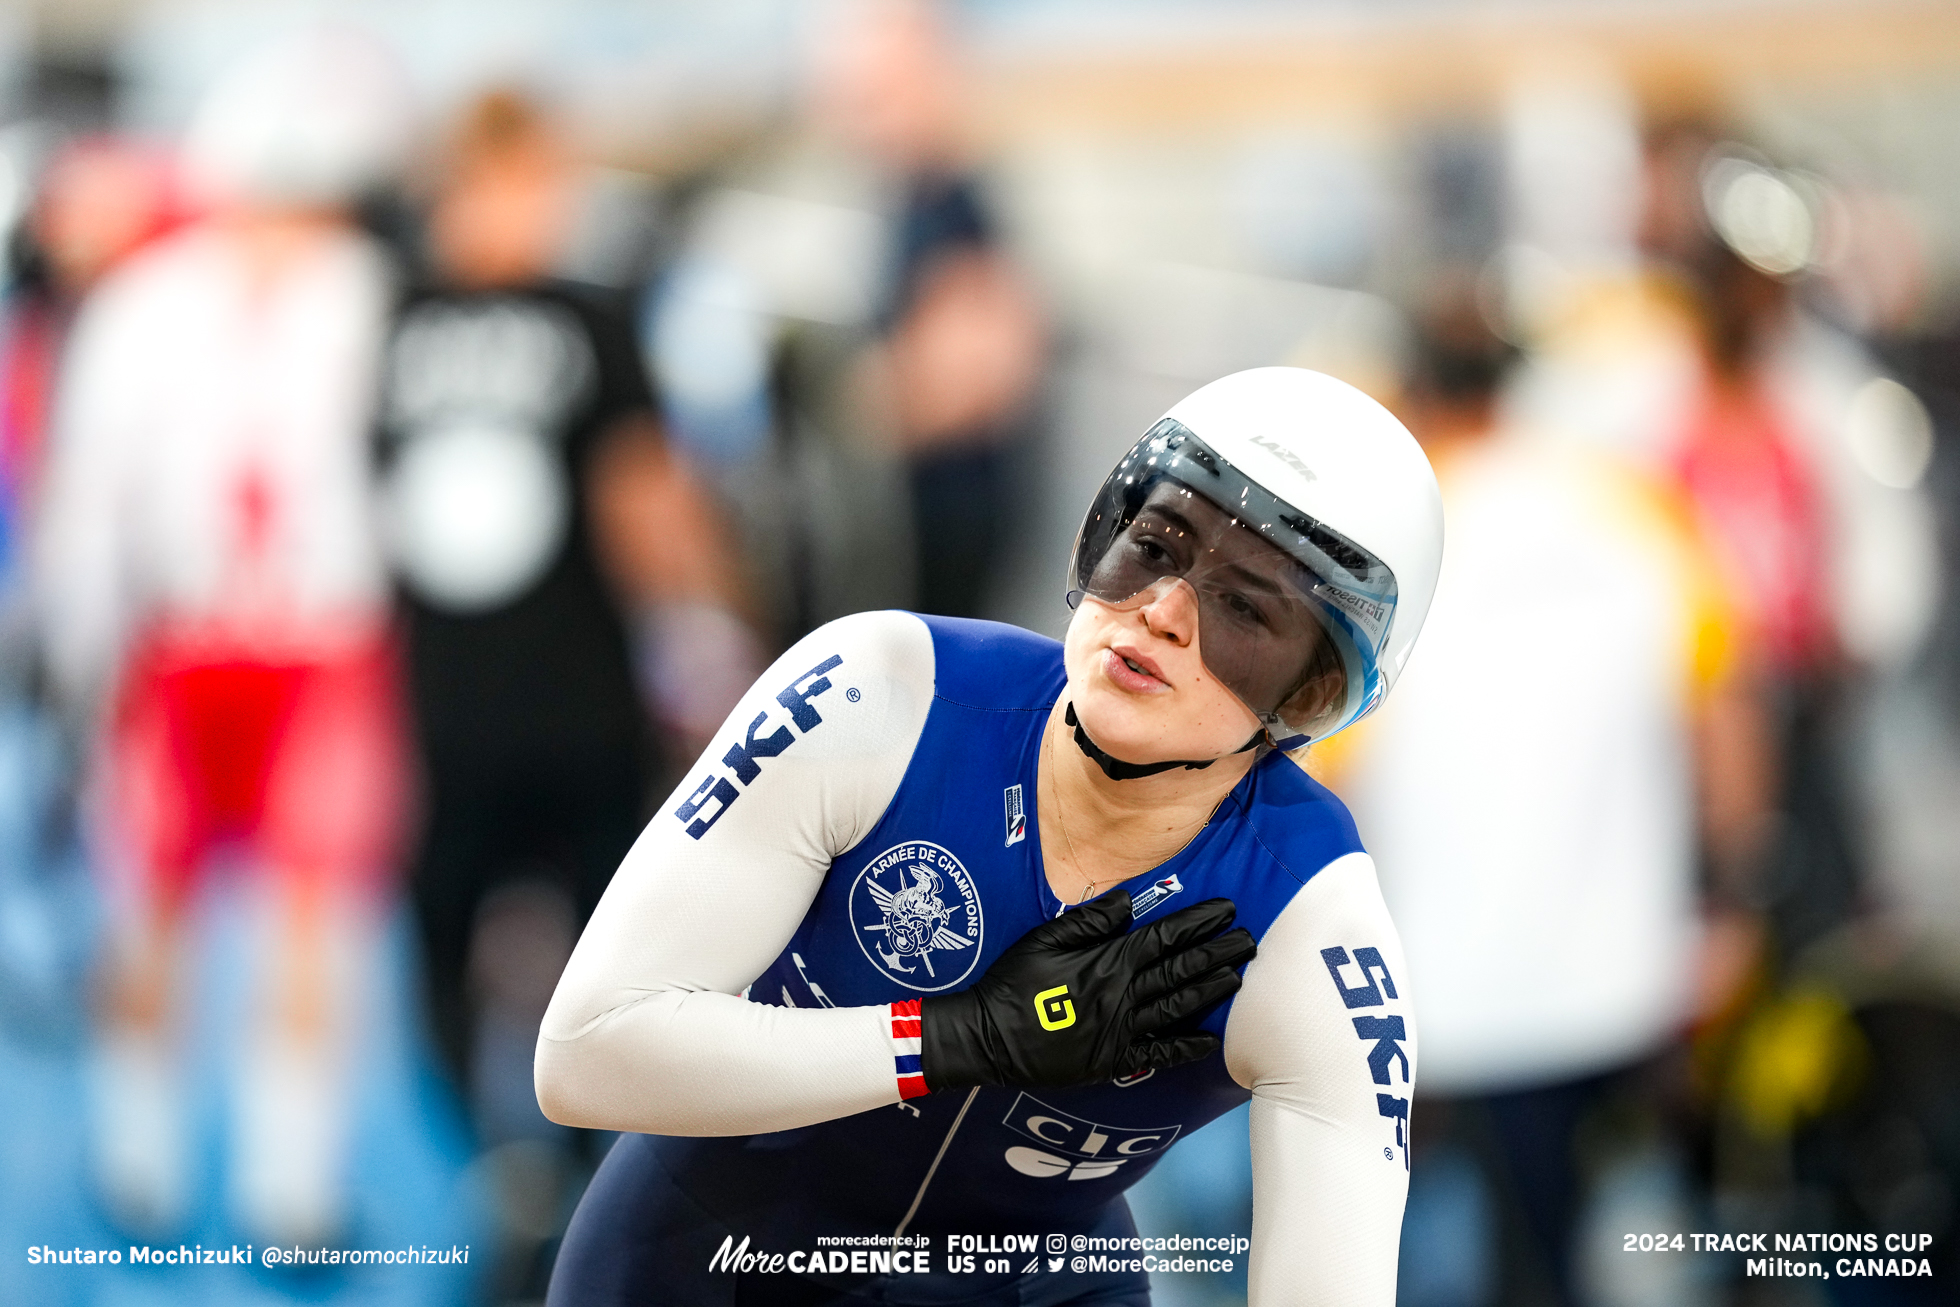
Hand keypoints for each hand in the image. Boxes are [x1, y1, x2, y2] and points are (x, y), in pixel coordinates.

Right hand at [919, 889, 1254, 1089]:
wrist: (990, 1037)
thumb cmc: (1014, 982)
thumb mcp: (1045, 937)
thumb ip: (1090, 919)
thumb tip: (1129, 899)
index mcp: (1109, 961)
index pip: (1166, 937)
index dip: (1199, 923)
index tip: (1227, 910)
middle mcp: (1123, 994)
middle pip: (1181, 970)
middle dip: (1219, 953)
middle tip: (1251, 941)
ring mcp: (1121, 1029)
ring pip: (1177, 1006)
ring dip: (1210, 991)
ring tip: (1238, 977)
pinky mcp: (1114, 1059)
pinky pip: (1158, 1053)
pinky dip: (1186, 1047)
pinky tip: (1211, 1041)